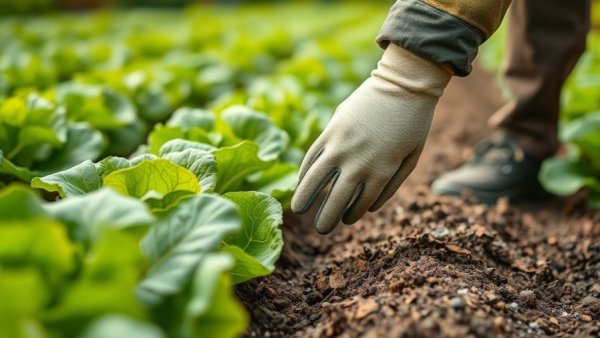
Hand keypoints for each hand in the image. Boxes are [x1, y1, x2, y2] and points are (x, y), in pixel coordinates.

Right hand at [291, 44, 451, 233]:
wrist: (403, 86)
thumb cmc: (413, 124)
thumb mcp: (412, 158)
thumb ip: (392, 185)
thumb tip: (370, 209)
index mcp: (381, 173)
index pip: (359, 206)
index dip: (350, 216)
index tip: (344, 220)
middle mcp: (358, 163)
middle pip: (335, 200)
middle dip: (326, 219)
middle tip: (321, 229)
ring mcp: (342, 146)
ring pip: (316, 180)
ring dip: (304, 198)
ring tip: (297, 210)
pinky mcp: (331, 130)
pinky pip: (313, 155)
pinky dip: (305, 170)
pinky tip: (302, 180)